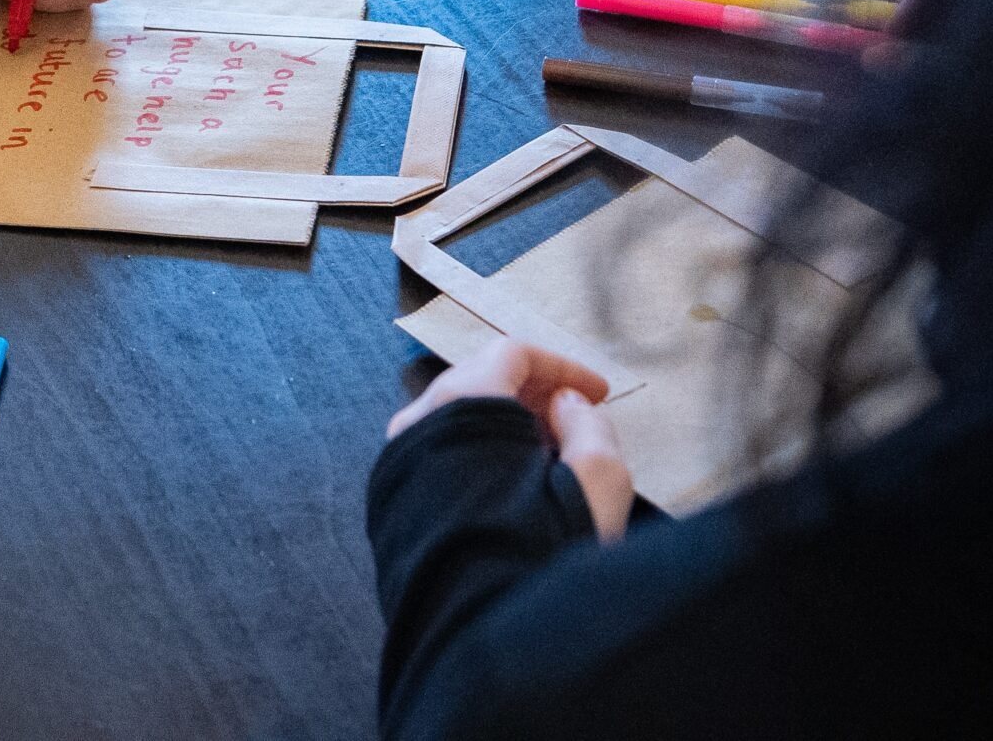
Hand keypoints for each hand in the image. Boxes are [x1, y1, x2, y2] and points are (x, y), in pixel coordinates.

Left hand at [387, 339, 633, 541]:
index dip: (564, 366)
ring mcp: (400, 462)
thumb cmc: (538, 557)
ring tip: (552, 461)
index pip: (512, 354)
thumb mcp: (597, 483)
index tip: (598, 393)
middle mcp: (418, 423)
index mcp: (462, 405)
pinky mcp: (394, 501)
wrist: (473, 637)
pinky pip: (441, 455)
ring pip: (458, 420)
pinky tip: (515, 490)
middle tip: (577, 421)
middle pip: (480, 381)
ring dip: (508, 427)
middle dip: (535, 393)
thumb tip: (566, 404)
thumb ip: (590, 427)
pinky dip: (480, 455)